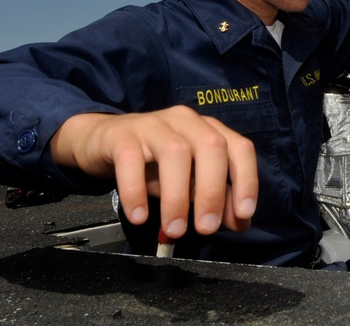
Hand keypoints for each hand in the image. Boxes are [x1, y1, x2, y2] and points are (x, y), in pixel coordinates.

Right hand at [50, 106, 258, 239]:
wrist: (102, 142)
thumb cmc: (152, 163)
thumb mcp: (188, 183)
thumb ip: (216, 200)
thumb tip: (241, 223)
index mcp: (208, 130)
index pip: (239, 148)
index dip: (247, 179)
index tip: (244, 213)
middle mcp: (186, 121)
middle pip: (211, 146)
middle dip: (213, 190)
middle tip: (206, 228)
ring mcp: (154, 124)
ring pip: (175, 152)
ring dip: (178, 195)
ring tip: (175, 229)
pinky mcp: (122, 135)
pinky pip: (131, 159)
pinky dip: (136, 190)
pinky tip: (139, 216)